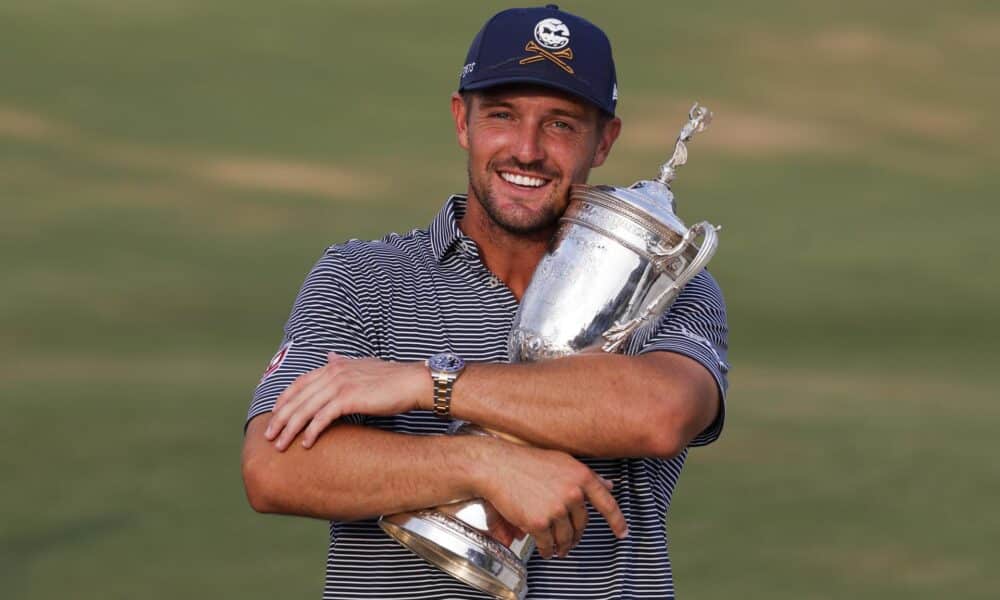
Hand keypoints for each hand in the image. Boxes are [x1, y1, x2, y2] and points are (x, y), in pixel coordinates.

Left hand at [265, 353, 428, 450]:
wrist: (412, 382)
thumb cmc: (391, 378)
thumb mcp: (363, 365)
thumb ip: (344, 362)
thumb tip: (330, 355)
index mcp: (335, 365)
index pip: (300, 383)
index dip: (284, 400)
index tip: (274, 416)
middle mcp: (334, 372)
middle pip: (298, 398)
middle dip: (280, 419)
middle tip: (269, 437)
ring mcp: (340, 384)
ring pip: (306, 409)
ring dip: (290, 429)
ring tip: (280, 445)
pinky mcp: (349, 398)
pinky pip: (323, 417)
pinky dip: (312, 431)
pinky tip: (306, 444)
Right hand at [477, 440, 627, 558]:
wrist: (498, 466)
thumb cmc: (527, 461)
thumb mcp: (563, 461)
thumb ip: (587, 476)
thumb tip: (609, 485)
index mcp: (581, 476)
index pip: (607, 503)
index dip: (617, 521)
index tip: (622, 532)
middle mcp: (572, 492)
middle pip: (582, 524)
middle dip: (576, 536)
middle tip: (571, 541)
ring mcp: (556, 508)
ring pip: (566, 537)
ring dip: (562, 547)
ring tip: (558, 549)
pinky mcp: (539, 522)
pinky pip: (547, 543)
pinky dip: (546, 550)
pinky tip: (545, 549)